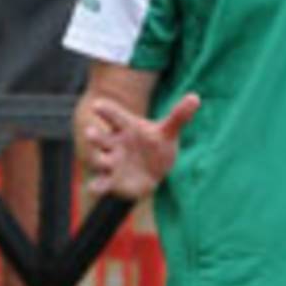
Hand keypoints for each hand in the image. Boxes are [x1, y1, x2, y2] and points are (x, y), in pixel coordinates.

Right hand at [79, 93, 199, 198]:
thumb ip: (179, 116)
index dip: (106, 110)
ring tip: (101, 161)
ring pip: (98, 160)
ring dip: (97, 160)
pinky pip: (100, 183)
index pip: (114, 116)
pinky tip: (95, 188)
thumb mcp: (168, 131)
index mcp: (125, 127)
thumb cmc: (156, 145)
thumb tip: (195, 97)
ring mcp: (110, 162)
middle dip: (94, 136)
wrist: (153, 171)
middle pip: (100, 138)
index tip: (97, 105)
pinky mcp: (111, 180)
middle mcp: (114, 143)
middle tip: (90, 132)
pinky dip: (97, 186)